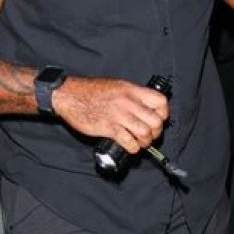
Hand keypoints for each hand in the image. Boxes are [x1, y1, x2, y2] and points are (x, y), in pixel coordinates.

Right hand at [52, 76, 169, 153]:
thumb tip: (147, 108)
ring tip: (141, 142)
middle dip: (156, 132)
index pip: (160, 101)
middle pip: (155, 121)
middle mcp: (128, 102)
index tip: (160, 119)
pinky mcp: (108, 128)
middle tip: (151, 135)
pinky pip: (129, 141)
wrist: (69, 95)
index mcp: (132, 90)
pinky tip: (131, 146)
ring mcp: (119, 115)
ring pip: (144, 132)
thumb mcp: (118, 86)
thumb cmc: (92, 91)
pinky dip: (133, 147)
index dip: (164, 113)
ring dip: (145, 141)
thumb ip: (133, 96)